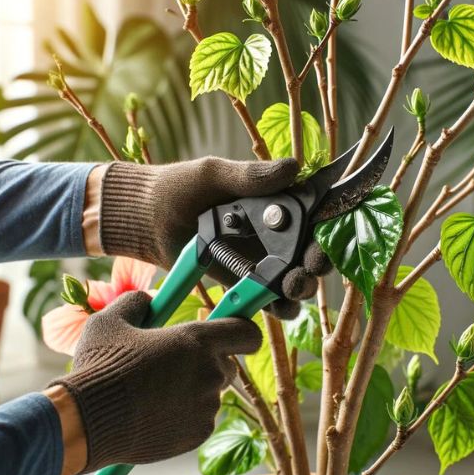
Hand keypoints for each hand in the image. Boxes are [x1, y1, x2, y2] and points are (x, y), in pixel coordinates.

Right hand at [48, 291, 260, 473]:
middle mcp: (210, 372)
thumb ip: (136, 302)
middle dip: (209, 361)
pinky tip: (155, 413)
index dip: (244, 330)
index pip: (247, 333)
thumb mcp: (111, 321)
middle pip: (228, 363)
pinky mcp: (199, 434)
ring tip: (156, 392)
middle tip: (177, 364)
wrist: (87, 423)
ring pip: (212, 392)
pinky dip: (186, 415)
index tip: (235, 330)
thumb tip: (147, 299)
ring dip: (194, 389)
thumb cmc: (99, 367)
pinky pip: (201, 418)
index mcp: (197, 340)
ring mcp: (207, 406)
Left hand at [97, 157, 330, 317]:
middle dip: (317, 261)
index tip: (325, 235)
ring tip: (293, 286)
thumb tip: (293, 168)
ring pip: (294, 278)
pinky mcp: (244, 283)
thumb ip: (251, 176)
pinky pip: (268, 299)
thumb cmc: (179, 188)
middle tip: (310, 264)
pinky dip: (279, 306)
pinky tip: (280, 305)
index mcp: (274, 203)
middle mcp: (273, 234)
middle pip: (310, 251)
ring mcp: (259, 261)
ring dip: (301, 286)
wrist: (146, 219)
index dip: (327, 226)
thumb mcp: (214, 174)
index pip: (313, 214)